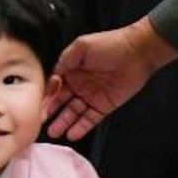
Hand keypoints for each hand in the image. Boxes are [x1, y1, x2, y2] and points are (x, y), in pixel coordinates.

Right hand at [46, 17, 177, 139]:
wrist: (138, 52)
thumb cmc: (111, 44)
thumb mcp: (82, 46)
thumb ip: (65, 60)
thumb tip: (53, 75)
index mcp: (72, 69)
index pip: (55, 86)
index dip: (47, 95)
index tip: (39, 104)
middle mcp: (79, 84)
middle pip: (61, 102)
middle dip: (51, 112)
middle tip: (41, 121)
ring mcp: (91, 96)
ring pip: (73, 113)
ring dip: (63, 123)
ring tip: (53, 132)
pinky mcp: (104, 106)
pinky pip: (90, 119)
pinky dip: (81, 128)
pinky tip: (72, 134)